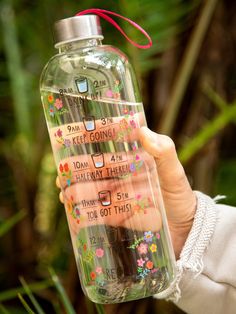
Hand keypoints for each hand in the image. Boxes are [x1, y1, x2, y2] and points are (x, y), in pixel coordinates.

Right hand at [56, 127, 195, 258]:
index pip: (112, 141)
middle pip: (96, 166)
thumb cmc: (182, 198)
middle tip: (63, 168)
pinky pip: (97, 210)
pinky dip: (83, 209)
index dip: (94, 135)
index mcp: (136, 158)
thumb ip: (164, 152)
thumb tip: (142, 130)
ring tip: (63, 190)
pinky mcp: (117, 214)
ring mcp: (119, 194)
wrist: (186, 231)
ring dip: (76, 188)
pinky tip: (71, 208)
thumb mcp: (175, 174)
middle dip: (78, 166)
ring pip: (92, 187)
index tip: (77, 132)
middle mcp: (124, 174)